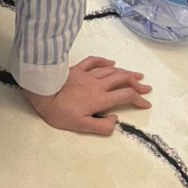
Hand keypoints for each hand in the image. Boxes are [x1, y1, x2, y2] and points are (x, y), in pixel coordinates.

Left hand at [21, 55, 151, 134]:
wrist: (41, 93)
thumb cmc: (59, 112)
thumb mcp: (81, 126)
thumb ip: (101, 127)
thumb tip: (115, 120)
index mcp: (100, 99)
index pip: (126, 96)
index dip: (139, 100)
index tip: (146, 103)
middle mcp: (97, 84)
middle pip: (122, 79)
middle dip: (137, 83)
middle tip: (146, 87)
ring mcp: (87, 75)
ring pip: (111, 70)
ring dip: (125, 72)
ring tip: (136, 75)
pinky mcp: (77, 69)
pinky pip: (94, 62)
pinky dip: (104, 61)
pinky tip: (110, 62)